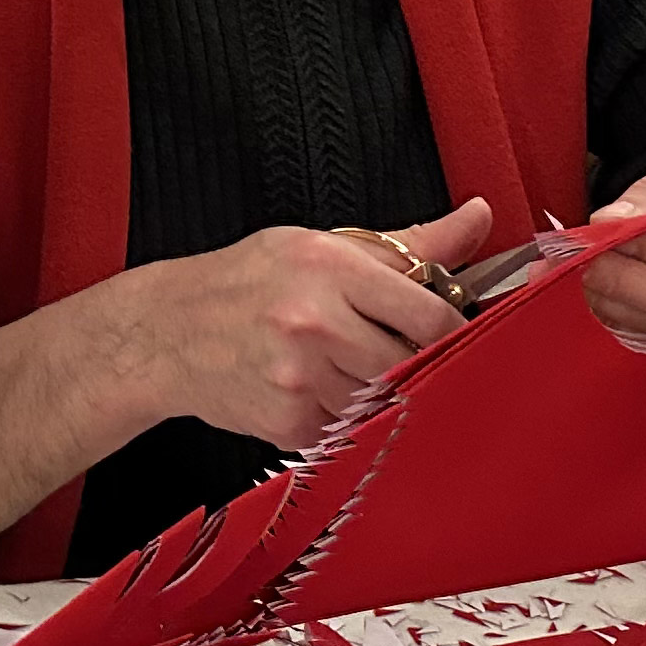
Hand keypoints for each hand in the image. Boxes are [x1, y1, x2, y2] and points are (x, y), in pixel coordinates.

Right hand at [104, 198, 493, 450]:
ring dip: (380, 392)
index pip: (430, 314)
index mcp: (331, 267)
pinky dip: (346, 416)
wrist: (166, 332)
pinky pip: (350, 429)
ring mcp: (301, 376)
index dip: (456, 333)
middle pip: (412, 363)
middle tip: (396, 351)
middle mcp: (316, 320)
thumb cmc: (247, 281)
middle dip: (413, 362)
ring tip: (347, 367)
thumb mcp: (323, 245)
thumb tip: (480, 216)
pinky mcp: (289, 421)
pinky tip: (317, 389)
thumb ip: (411, 244)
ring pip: (384, 401)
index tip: (458, 338)